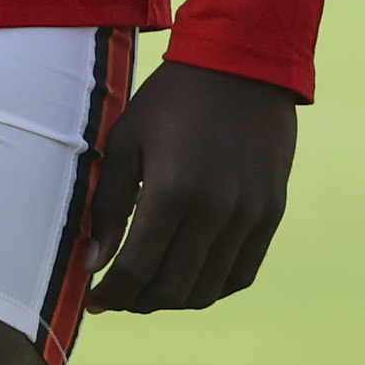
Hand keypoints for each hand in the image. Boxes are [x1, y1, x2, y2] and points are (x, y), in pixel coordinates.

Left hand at [86, 59, 296, 311]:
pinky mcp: (271, 213)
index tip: (95, 299)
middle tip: (119, 294)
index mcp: (173, 191)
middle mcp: (216, 211)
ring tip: (151, 288)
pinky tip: (190, 276)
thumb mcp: (126, 141)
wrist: (241, 63)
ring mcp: (249, 216)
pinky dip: (213, 286)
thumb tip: (93, 263)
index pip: (138, 269)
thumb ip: (108, 206)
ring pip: (208, 290)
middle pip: (172, 288)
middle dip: (138, 301)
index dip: (112, 294)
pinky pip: (241, 274)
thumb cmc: (172, 99)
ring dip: (174, 299)